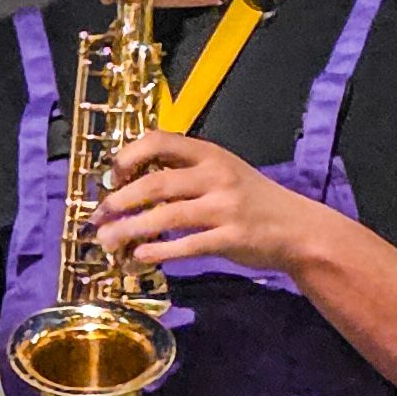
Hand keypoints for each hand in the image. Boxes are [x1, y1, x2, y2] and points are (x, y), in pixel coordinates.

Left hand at [96, 129, 308, 275]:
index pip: (160, 140)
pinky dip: (159, 251)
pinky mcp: (231, 238)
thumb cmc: (252, 200)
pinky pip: (187, 245)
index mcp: (210, 154)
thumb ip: (185, 172)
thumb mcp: (223, 172)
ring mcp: (224, 207)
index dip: (128, 155)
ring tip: (107, 240)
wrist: (298, 229)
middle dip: (120, 201)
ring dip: (130, 229)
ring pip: (165, 216)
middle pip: (156, 183)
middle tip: (98, 216)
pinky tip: (139, 255)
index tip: (110, 176)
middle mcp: (216, 176)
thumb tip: (132, 181)